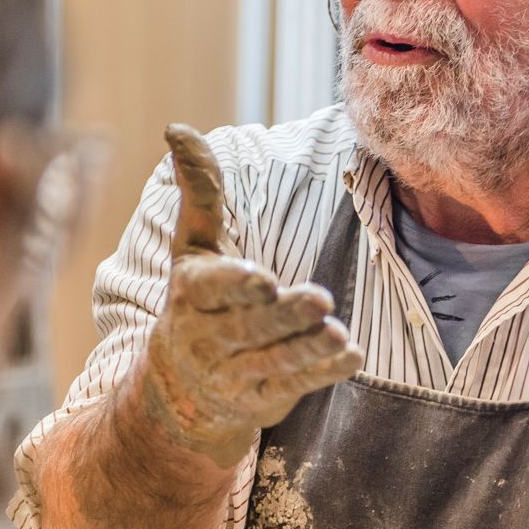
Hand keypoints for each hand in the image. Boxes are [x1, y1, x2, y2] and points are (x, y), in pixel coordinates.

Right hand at [134, 126, 363, 468]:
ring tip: (336, 332)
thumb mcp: (193, 250)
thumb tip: (178, 129)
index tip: (263, 279)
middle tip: (319, 299)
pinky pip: (295, 385)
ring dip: (307, 347)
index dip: (236, 285)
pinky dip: (323, 373)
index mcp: (190, 295)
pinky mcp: (263, 399)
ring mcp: (235, 375)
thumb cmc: (196, 303)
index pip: (210, 289)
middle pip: (250, 326)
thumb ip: (198, 194)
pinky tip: (351, 355)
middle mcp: (207, 339)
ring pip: (276, 360)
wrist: (180, 392)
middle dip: (284, 315)